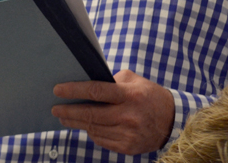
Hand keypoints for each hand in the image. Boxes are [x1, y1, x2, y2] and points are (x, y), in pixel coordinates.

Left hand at [51, 69, 174, 154]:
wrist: (172, 121)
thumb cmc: (149, 95)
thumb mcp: (134, 80)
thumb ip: (112, 80)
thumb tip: (86, 81)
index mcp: (129, 95)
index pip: (96, 91)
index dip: (74, 90)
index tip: (57, 90)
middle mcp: (128, 115)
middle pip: (90, 114)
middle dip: (68, 111)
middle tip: (55, 108)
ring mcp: (128, 133)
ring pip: (93, 129)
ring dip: (76, 123)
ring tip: (65, 118)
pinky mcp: (128, 147)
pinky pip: (101, 140)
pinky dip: (91, 132)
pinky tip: (85, 126)